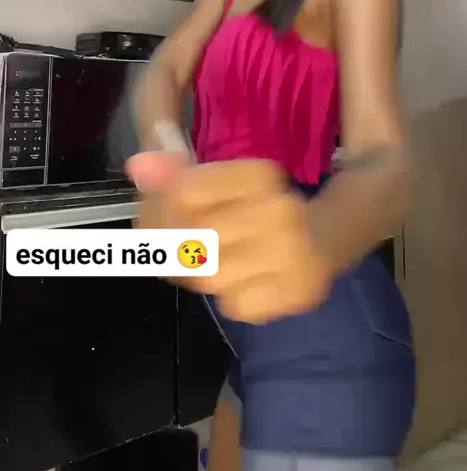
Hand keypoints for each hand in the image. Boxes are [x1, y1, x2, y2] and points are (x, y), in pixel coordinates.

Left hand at [127, 154, 332, 323]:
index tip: (152, 218)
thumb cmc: (258, 208)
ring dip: (197, 275)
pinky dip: (227, 296)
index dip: (157, 210)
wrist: (324, 238)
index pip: (185, 192)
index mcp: (261, 175)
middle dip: (170, 248)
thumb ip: (173, 174)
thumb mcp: (219, 181)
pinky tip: (238, 280)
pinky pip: (234, 304)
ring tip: (207, 263)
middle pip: (193, 237)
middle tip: (168, 250)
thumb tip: (137, 166)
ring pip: (209, 276)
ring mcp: (294, 254)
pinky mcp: (297, 293)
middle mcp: (281, 210)